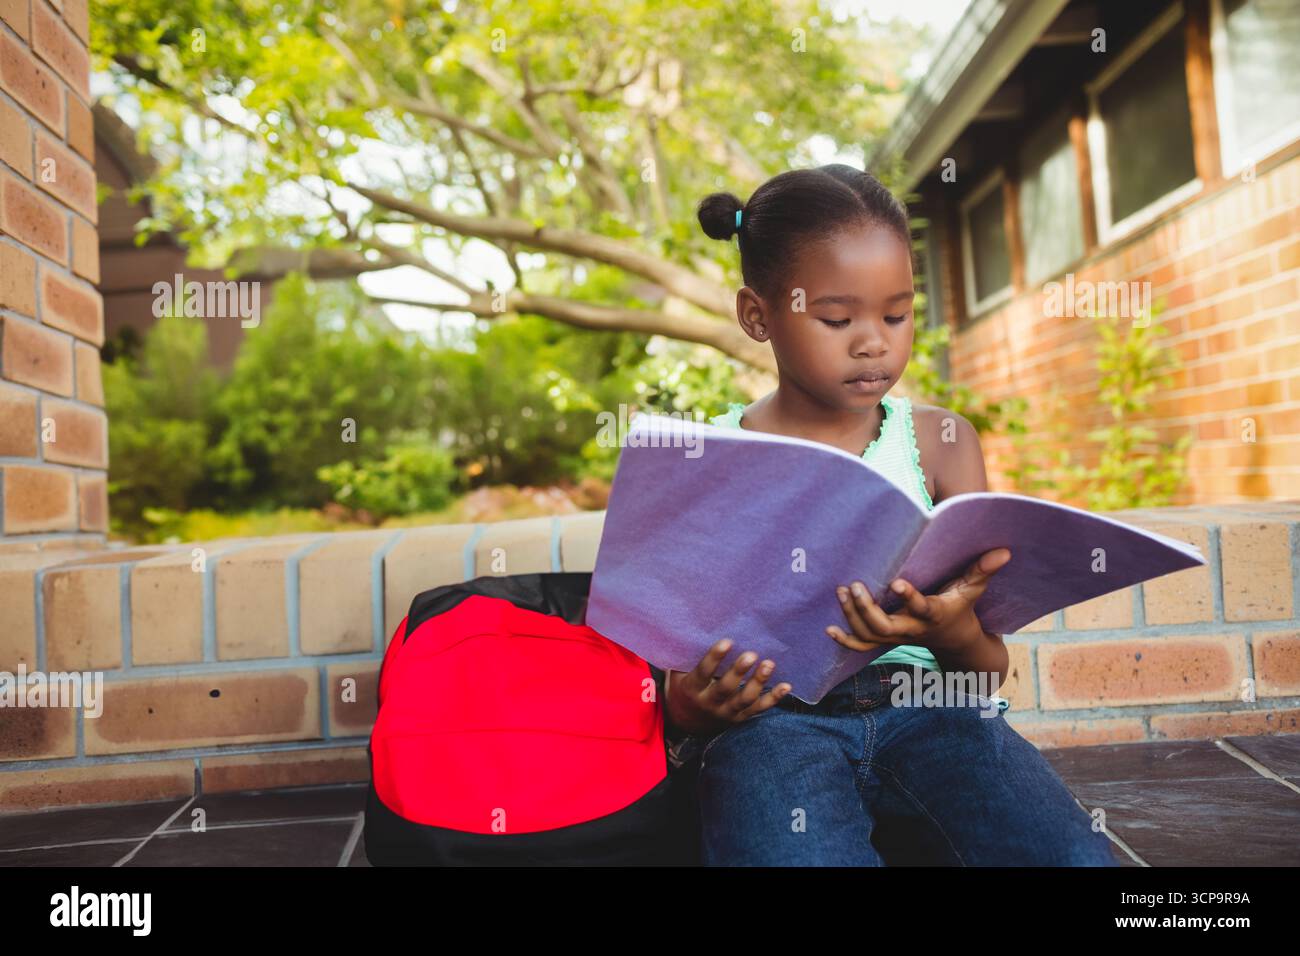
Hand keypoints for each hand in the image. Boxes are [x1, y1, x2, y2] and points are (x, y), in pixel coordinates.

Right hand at [665, 638, 790, 737]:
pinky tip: (786, 686)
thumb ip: (689, 656)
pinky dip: (773, 698)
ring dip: (758, 682)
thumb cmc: (686, 685)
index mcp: (692, 688)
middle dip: (739, 672)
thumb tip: (699, 626)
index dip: (714, 658)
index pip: (703, 672)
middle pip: (726, 688)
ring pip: (744, 700)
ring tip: (769, 665)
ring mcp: (726, 712)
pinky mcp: (740, 718)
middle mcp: (709, 702)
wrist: (686, 720)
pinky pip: (758, 709)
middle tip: (751, 654)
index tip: (727, 642)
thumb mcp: (680, 673)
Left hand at [826, 548, 1010, 655]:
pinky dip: (846, 640)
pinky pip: (863, 647)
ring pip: (870, 635)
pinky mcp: (887, 640)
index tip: (896, 583)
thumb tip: (1004, 551)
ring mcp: (897, 637)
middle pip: (886, 627)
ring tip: (842, 592)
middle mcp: (912, 629)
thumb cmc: (962, 607)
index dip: (909, 598)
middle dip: (867, 609)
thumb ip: (984, 570)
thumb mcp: (974, 589)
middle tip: (854, 586)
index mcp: (934, 614)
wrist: (955, 640)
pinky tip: (829, 629)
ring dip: (852, 617)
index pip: (921, 607)